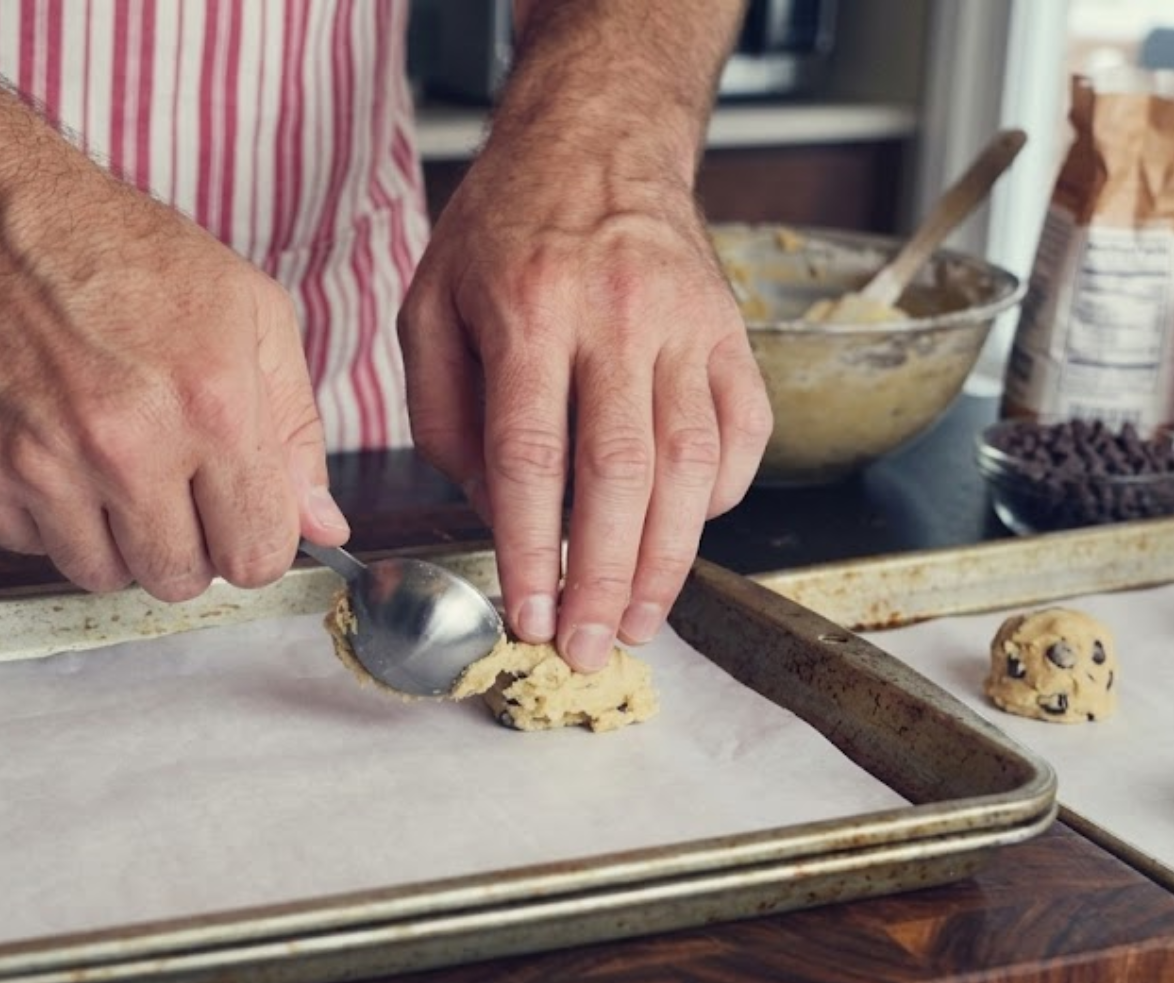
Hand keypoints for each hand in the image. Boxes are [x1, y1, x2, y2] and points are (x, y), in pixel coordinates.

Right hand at [0, 169, 348, 600]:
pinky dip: (44, 514)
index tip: (237, 514)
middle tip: (169, 481)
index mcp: (210, 403)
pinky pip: (28, 547)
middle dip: (187, 543)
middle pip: (179, 578)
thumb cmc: (116, 252)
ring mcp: (40, 465)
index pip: (257, 555)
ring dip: (113, 536)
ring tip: (107, 460)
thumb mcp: (248, 311)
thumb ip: (295, 429)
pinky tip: (50, 446)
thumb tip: (321, 524)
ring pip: (101, 575)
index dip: (255, 539)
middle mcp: (124, 444)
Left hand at [398, 148, 771, 671]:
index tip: (528, 615)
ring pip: (692, 466)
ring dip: (668, 561)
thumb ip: (445, 416)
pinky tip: (685, 537)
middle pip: (620, 476)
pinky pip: (744, 434)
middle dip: (606, 580)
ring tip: (640, 621)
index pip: (531, 457)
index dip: (533, 551)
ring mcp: (686, 325)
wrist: (599, 142)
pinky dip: (720, 500)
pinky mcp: (732, 334)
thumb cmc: (503, 231)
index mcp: (528, 310)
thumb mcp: (430, 308)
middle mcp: (616, 318)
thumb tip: (496, 511)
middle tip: (590, 648)